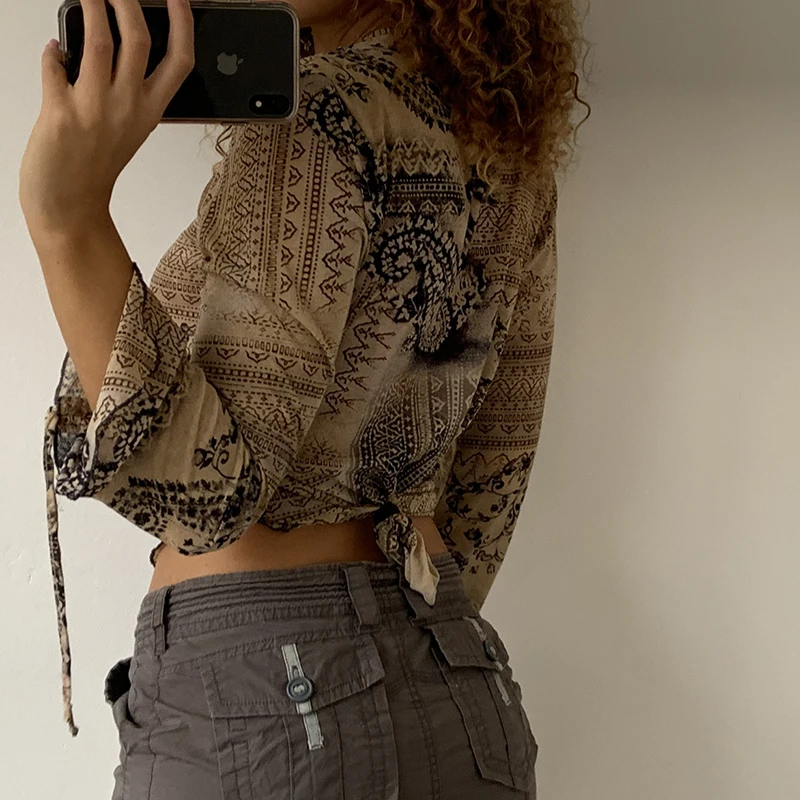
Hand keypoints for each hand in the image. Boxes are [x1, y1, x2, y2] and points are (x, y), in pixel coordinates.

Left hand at [19, 0, 193, 237]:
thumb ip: (124, 89)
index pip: (180, 61)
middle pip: (138, 38)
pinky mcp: (61, 111)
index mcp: (150, 111)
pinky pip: (55, 63)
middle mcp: (128, 106)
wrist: (69, 205)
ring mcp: (96, 108)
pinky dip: (52, 50)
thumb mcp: (126, 128)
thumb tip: (103, 45)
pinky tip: (53, 49)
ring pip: (100, 40)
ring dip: (92, 6)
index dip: (183, 23)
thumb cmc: (94, 168)